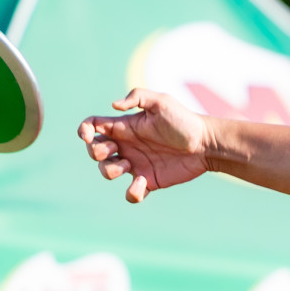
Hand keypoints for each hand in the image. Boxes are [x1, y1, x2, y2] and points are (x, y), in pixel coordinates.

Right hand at [78, 89, 213, 202]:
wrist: (206, 144)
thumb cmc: (184, 120)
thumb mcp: (162, 102)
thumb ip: (138, 96)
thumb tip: (113, 106)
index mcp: (124, 127)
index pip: (93, 127)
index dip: (83, 131)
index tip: (88, 136)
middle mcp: (127, 145)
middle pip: (94, 151)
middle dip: (96, 152)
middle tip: (115, 150)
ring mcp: (136, 164)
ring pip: (106, 172)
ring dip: (109, 171)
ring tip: (128, 166)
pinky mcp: (148, 180)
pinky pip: (131, 193)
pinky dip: (132, 192)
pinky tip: (143, 183)